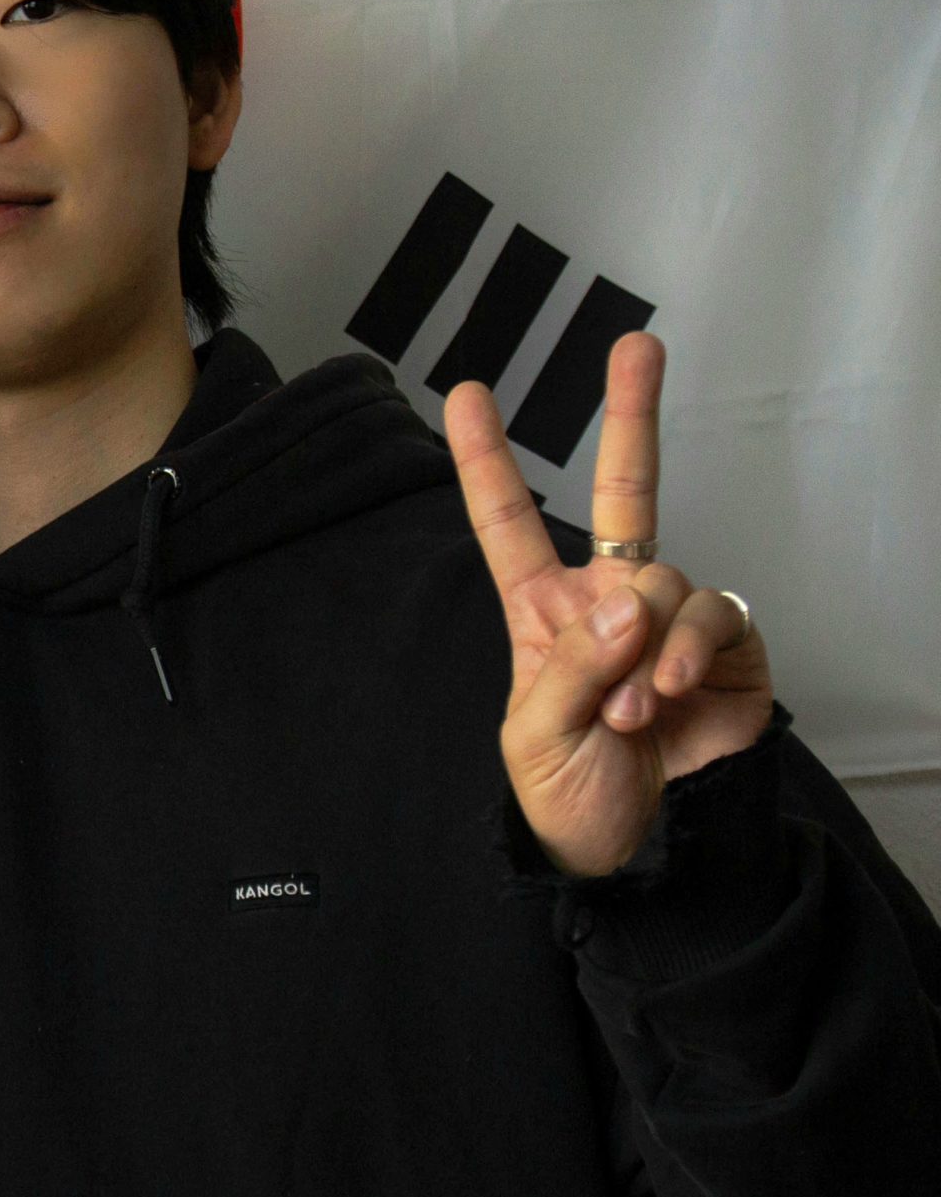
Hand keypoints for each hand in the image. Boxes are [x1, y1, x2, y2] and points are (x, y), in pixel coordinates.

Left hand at [444, 334, 773, 878]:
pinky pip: (711, 615)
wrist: (639, 853)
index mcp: (544, 614)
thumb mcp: (539, 734)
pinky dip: (686, 651)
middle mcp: (609, 602)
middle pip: (628, 492)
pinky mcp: (728, 649)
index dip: (487, 462)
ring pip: (661, 578)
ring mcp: (670, 621)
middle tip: (638, 342)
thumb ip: (574, 663)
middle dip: (631, 414)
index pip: (509, 525)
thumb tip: (625, 596)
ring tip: (630, 707)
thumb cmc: (571, 797)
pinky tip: (668, 691)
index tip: (467, 393)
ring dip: (642, 646)